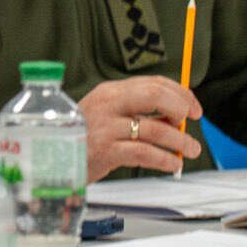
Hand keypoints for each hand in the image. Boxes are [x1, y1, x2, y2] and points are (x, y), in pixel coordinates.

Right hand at [80, 76, 202, 181]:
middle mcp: (108, 105)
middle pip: (154, 95)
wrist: (53, 158)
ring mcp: (106, 128)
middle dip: (180, 107)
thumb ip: (134, 111)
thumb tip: (174, 116)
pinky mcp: (107, 151)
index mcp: (110, 92)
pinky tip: (173, 164)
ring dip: (180, 140)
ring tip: (191, 149)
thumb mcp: (105, 115)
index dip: (179, 93)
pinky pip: (145, 153)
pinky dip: (165, 159)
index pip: (152, 82)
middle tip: (191, 121)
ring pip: (155, 128)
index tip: (193, 107)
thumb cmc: (83, 137)